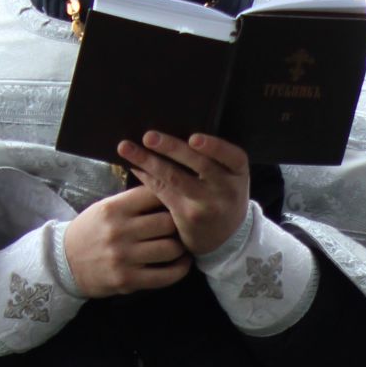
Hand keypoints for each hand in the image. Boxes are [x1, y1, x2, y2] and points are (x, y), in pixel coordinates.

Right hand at [63, 186, 193, 298]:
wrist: (65, 263)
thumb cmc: (92, 232)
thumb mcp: (106, 208)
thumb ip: (134, 201)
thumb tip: (170, 191)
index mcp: (114, 209)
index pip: (155, 194)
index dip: (171, 198)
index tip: (177, 203)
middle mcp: (119, 231)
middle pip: (168, 223)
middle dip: (179, 224)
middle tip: (184, 227)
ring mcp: (124, 258)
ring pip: (171, 249)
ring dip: (182, 247)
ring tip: (183, 244)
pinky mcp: (129, 281)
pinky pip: (167, 275)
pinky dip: (180, 268)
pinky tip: (182, 262)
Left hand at [117, 128, 250, 260]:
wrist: (226, 238)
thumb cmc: (223, 195)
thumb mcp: (229, 177)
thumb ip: (212, 158)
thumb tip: (172, 129)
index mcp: (239, 173)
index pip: (232, 156)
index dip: (214, 147)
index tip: (194, 139)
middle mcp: (226, 189)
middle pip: (198, 165)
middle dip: (171, 148)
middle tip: (148, 136)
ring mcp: (207, 205)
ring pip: (175, 179)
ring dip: (149, 161)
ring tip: (127, 148)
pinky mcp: (187, 216)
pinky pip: (163, 192)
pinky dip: (146, 176)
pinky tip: (133, 165)